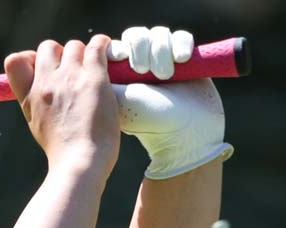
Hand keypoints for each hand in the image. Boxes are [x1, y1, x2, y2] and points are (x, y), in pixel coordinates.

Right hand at [3, 35, 121, 173]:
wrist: (80, 163)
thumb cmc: (63, 151)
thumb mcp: (37, 125)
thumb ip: (35, 101)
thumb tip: (42, 87)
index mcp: (30, 95)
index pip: (15, 61)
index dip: (32, 60)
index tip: (46, 70)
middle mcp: (46, 82)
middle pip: (48, 48)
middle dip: (61, 55)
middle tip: (75, 72)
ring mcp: (70, 77)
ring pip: (74, 46)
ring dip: (84, 54)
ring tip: (94, 69)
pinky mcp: (94, 77)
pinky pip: (96, 46)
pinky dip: (102, 45)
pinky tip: (108, 51)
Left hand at [108, 26, 232, 179]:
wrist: (187, 134)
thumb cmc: (150, 121)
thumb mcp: (120, 99)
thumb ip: (104, 76)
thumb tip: (97, 55)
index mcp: (124, 75)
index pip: (118, 45)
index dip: (120, 46)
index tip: (123, 57)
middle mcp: (144, 66)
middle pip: (137, 35)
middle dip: (141, 48)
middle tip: (144, 71)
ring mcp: (167, 62)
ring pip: (159, 34)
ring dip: (161, 50)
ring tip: (166, 75)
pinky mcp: (188, 61)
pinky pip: (182, 38)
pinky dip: (181, 44)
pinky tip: (181, 60)